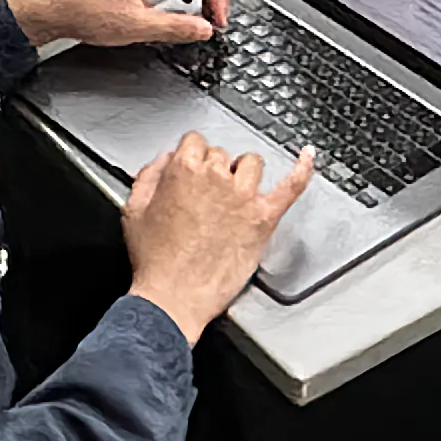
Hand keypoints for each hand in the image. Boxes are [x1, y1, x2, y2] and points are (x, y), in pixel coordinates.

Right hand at [123, 131, 319, 339]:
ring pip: (252, 164)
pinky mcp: (263, 219)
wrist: (172, 299)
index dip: (192, 157)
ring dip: (243, 173)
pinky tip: (306, 157)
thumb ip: (149, 175)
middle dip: (215, 171)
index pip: (195, 142)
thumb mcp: (134, 210)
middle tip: (206, 198)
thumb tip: (164, 159)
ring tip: (235, 193)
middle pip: (222, 155)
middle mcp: (216, 178)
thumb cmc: (154, 261)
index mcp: (184, 171)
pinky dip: (302, 169)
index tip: (192, 168)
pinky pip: (290, 187)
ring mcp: (243, 197)